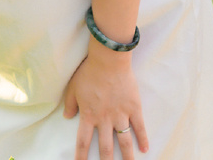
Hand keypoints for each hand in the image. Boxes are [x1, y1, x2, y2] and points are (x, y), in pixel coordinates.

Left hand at [63, 45, 148, 159]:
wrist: (108, 61)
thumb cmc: (88, 72)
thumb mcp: (73, 88)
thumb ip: (70, 104)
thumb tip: (67, 117)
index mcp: (89, 115)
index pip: (83, 141)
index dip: (82, 155)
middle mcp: (105, 119)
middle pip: (106, 147)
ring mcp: (121, 115)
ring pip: (124, 141)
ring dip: (127, 156)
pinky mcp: (134, 108)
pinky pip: (139, 127)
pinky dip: (143, 139)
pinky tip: (145, 149)